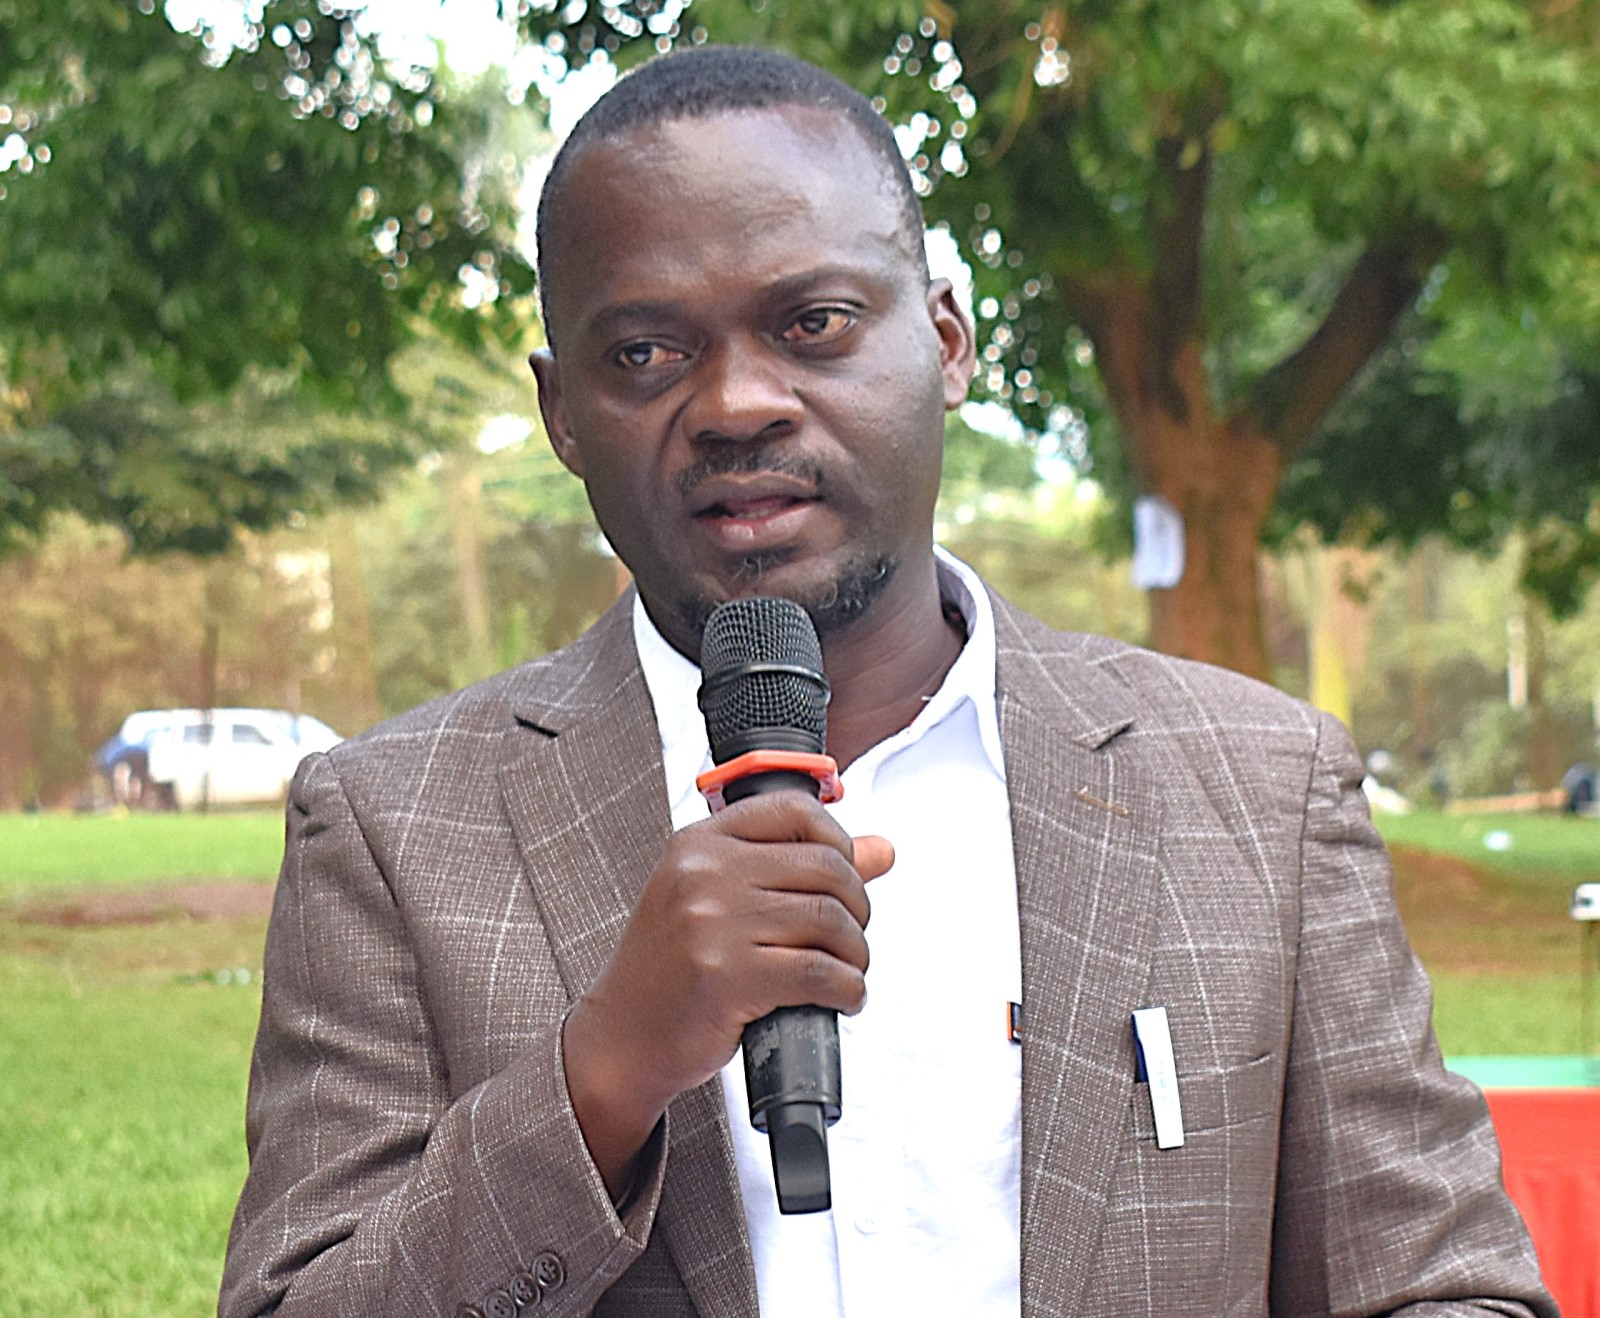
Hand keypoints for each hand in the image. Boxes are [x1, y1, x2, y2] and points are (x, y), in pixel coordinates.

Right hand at [561, 792, 893, 1197]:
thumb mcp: (719, 899)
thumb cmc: (672, 969)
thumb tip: (881, 850)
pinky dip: (848, 989)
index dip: (839, 841)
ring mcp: (711, 923)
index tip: (846, 878)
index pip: (794, 811)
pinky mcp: (725, 976)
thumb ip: (799, 867)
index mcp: (699, 843)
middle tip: (849, 939)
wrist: (622, 1037)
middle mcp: (703, 873)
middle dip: (856, 907)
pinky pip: (818, 972)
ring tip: (846, 971)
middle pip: (825, 867)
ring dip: (855, 954)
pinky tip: (843, 998)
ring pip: (828, 920)